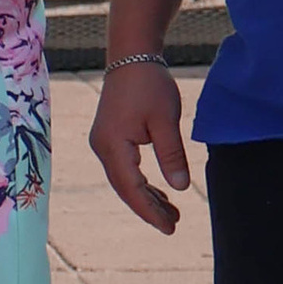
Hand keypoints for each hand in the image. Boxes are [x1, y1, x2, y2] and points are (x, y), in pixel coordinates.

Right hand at [89, 59, 190, 232]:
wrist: (131, 55)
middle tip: (174, 225)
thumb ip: (172, 154)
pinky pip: (124, 169)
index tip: (170, 228)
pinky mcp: (110, 138)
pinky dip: (142, 183)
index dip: (150, 211)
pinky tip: (159, 192)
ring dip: (146, 197)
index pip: (131, 187)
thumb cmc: (149, 84)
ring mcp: (103, 143)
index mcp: (113, 144)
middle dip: (148, 208)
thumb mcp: (166, 119)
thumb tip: (180, 188)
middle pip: (125, 188)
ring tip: (172, 213)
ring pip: (124, 180)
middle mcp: (102, 147)